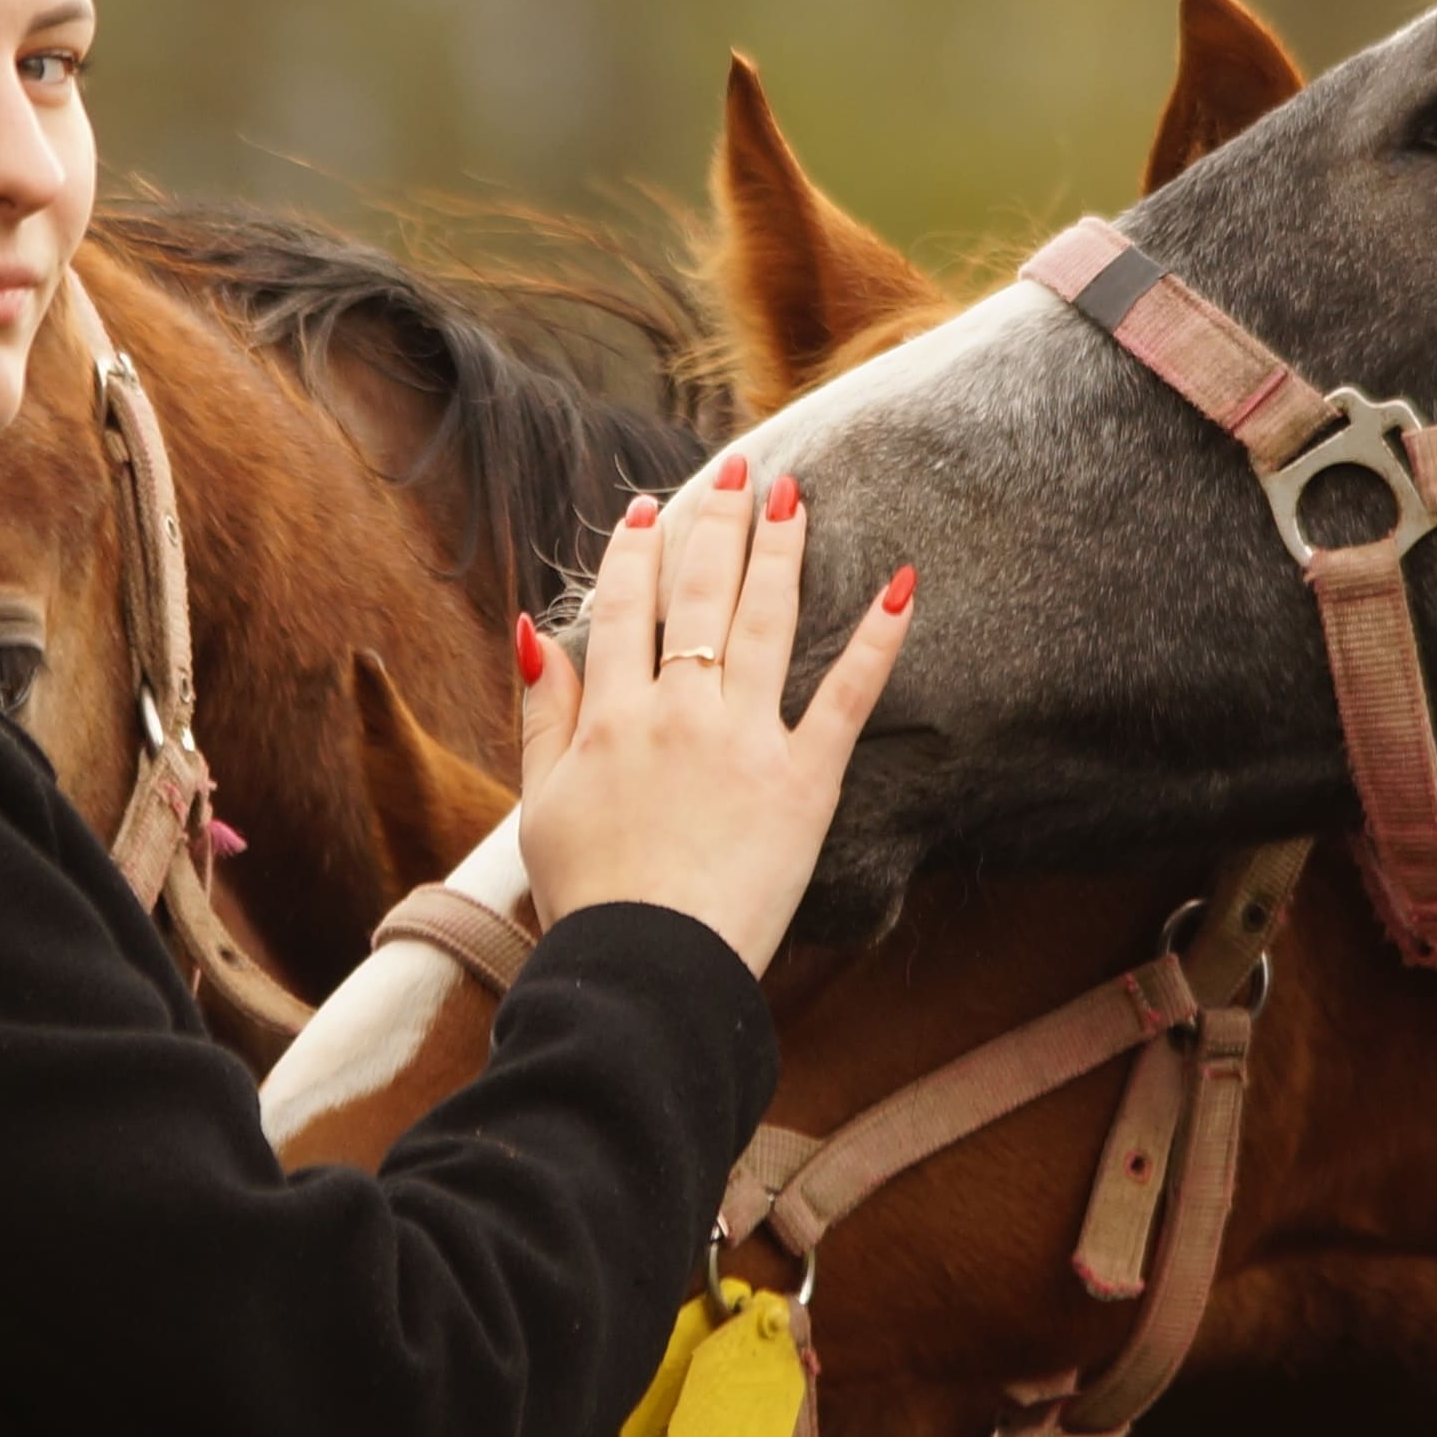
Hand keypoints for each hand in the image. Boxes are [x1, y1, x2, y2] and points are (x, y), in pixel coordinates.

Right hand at [511, 451, 914, 976]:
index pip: (626, 607)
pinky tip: (903, 584)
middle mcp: (679, 711)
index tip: (651, 507)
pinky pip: (846, 696)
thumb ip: (542, 712)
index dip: (639, 550)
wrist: (646, 970)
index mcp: (613, 717)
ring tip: (796, 493)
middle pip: (699, 594)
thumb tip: (534, 630)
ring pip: (764, 620)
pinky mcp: (805, 782)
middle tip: (741, 465)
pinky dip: (877, 638)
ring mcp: (744, 741)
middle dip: (718, 522)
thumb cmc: (590, 899)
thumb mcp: (541, 804)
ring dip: (781, 548)